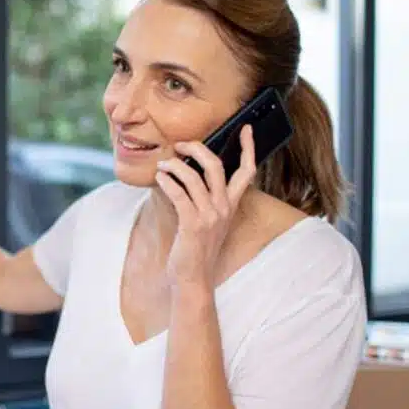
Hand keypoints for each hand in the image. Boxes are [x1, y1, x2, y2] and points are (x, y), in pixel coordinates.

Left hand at [155, 125, 256, 288]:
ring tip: (162, 164)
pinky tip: (160, 178)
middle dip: (197, 149)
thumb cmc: (196, 248)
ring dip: (174, 166)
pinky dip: (167, 181)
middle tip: (180, 144)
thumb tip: (186, 170)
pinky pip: (179, 194)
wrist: (193, 279)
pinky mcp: (193, 224)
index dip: (249, 148)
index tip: (246, 129)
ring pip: (194, 177)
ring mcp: (210, 216)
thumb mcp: (206, 220)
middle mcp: (224, 208)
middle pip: (216, 165)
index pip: (248, 171)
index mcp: (231, 205)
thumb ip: (203, 198)